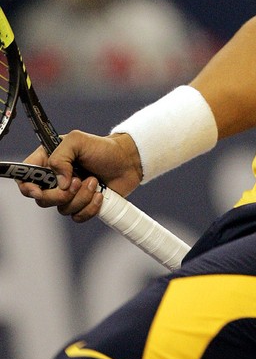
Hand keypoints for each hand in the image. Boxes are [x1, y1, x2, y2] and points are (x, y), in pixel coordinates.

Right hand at [18, 131, 142, 222]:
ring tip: (94, 180)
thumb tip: (60, 184)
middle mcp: (55, 179)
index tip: (39, 190)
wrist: (128, 161)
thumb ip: (61, 157)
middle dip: (61, 194)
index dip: (27, 187)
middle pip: (42, 199)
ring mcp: (69, 194)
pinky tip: (99, 194)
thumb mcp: (77, 141)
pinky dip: (89, 208)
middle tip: (78, 181)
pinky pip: (77, 217)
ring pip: (62, 209)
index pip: (25, 178)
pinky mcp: (82, 205)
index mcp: (48, 161)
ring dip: (81, 197)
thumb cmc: (103, 148)